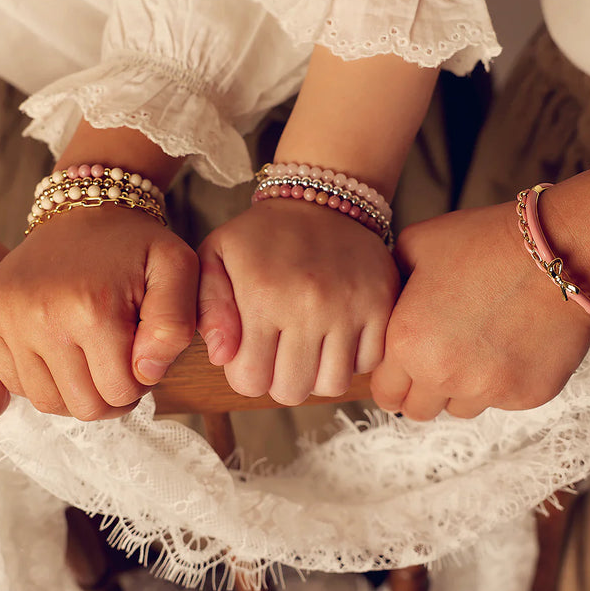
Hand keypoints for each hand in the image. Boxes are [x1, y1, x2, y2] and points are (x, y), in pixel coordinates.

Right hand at [0, 205, 197, 419]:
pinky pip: (16, 384)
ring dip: (76, 391)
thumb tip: (146, 372)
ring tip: (91, 358)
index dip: (140, 380)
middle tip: (119, 359)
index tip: (141, 351)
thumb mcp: (178, 269)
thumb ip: (176, 325)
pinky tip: (62, 351)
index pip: (119, 392)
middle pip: (83, 405)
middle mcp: (41, 317)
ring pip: (48, 402)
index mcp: (92, 308)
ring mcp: (7, 319)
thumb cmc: (135, 245)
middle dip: (110, 392)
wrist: (83, 209)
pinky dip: (43, 379)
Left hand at [196, 198, 398, 404]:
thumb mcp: (215, 256)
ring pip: (332, 385)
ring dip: (316, 373)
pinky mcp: (382, 304)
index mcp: (263, 295)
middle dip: (278, 378)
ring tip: (306, 345)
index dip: (246, 374)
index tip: (250, 352)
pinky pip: (368, 363)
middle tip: (278, 350)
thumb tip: (221, 357)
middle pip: (292, 390)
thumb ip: (207, 307)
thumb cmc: (260, 237)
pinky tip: (336, 334)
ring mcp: (350, 307)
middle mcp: (309, 305)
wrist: (320, 200)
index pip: (251, 381)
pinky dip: (351, 358)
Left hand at [371, 202, 589, 420]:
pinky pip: (501, 401)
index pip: (384, 392)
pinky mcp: (527, 395)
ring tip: (474, 346)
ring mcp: (487, 390)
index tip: (401, 367)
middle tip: (436, 359)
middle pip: (418, 410)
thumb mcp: (414, 246)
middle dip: (421, 389)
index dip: (390, 379)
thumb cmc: (482, 243)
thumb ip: (390, 285)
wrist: (557, 252)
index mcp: (406, 343)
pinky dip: (499, 381)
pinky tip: (508, 343)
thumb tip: (382, 305)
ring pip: (459, 408)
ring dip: (460, 388)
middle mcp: (442, 375)